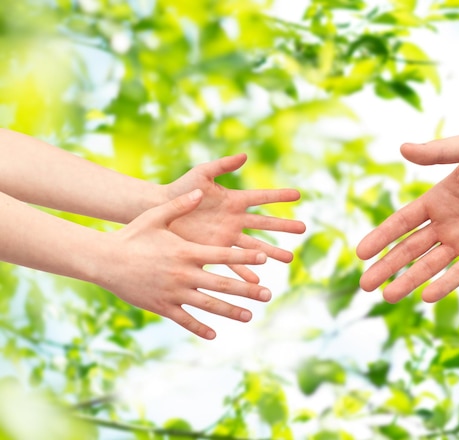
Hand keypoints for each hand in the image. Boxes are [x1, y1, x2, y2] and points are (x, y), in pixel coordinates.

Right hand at [97, 189, 271, 339]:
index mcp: (186, 252)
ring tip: (250, 316)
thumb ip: (180, 206)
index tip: (264, 259)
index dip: (245, 257)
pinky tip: (214, 335)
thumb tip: (200, 192)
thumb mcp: (155, 217)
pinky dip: (199, 328)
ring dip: (231, 311)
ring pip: (208, 305)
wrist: (104, 260)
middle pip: (222, 284)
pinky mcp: (161, 306)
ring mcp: (173, 293)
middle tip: (268, 294)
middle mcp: (183, 274)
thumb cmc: (131, 236)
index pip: (223, 255)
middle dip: (247, 290)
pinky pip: (184, 320)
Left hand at [162, 154, 305, 281]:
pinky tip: (257, 280)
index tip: (299, 195)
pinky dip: (245, 271)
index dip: (279, 196)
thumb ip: (222, 166)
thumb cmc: (179, 190)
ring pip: (254, 245)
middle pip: (265, 224)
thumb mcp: (201, 174)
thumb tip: (245, 156)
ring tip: (289, 259)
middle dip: (284, 226)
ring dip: (271, 252)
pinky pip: (234, 262)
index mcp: (233, 200)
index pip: (262, 197)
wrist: (160, 211)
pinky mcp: (215, 250)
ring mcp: (227, 236)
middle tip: (303, 229)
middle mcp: (234, 219)